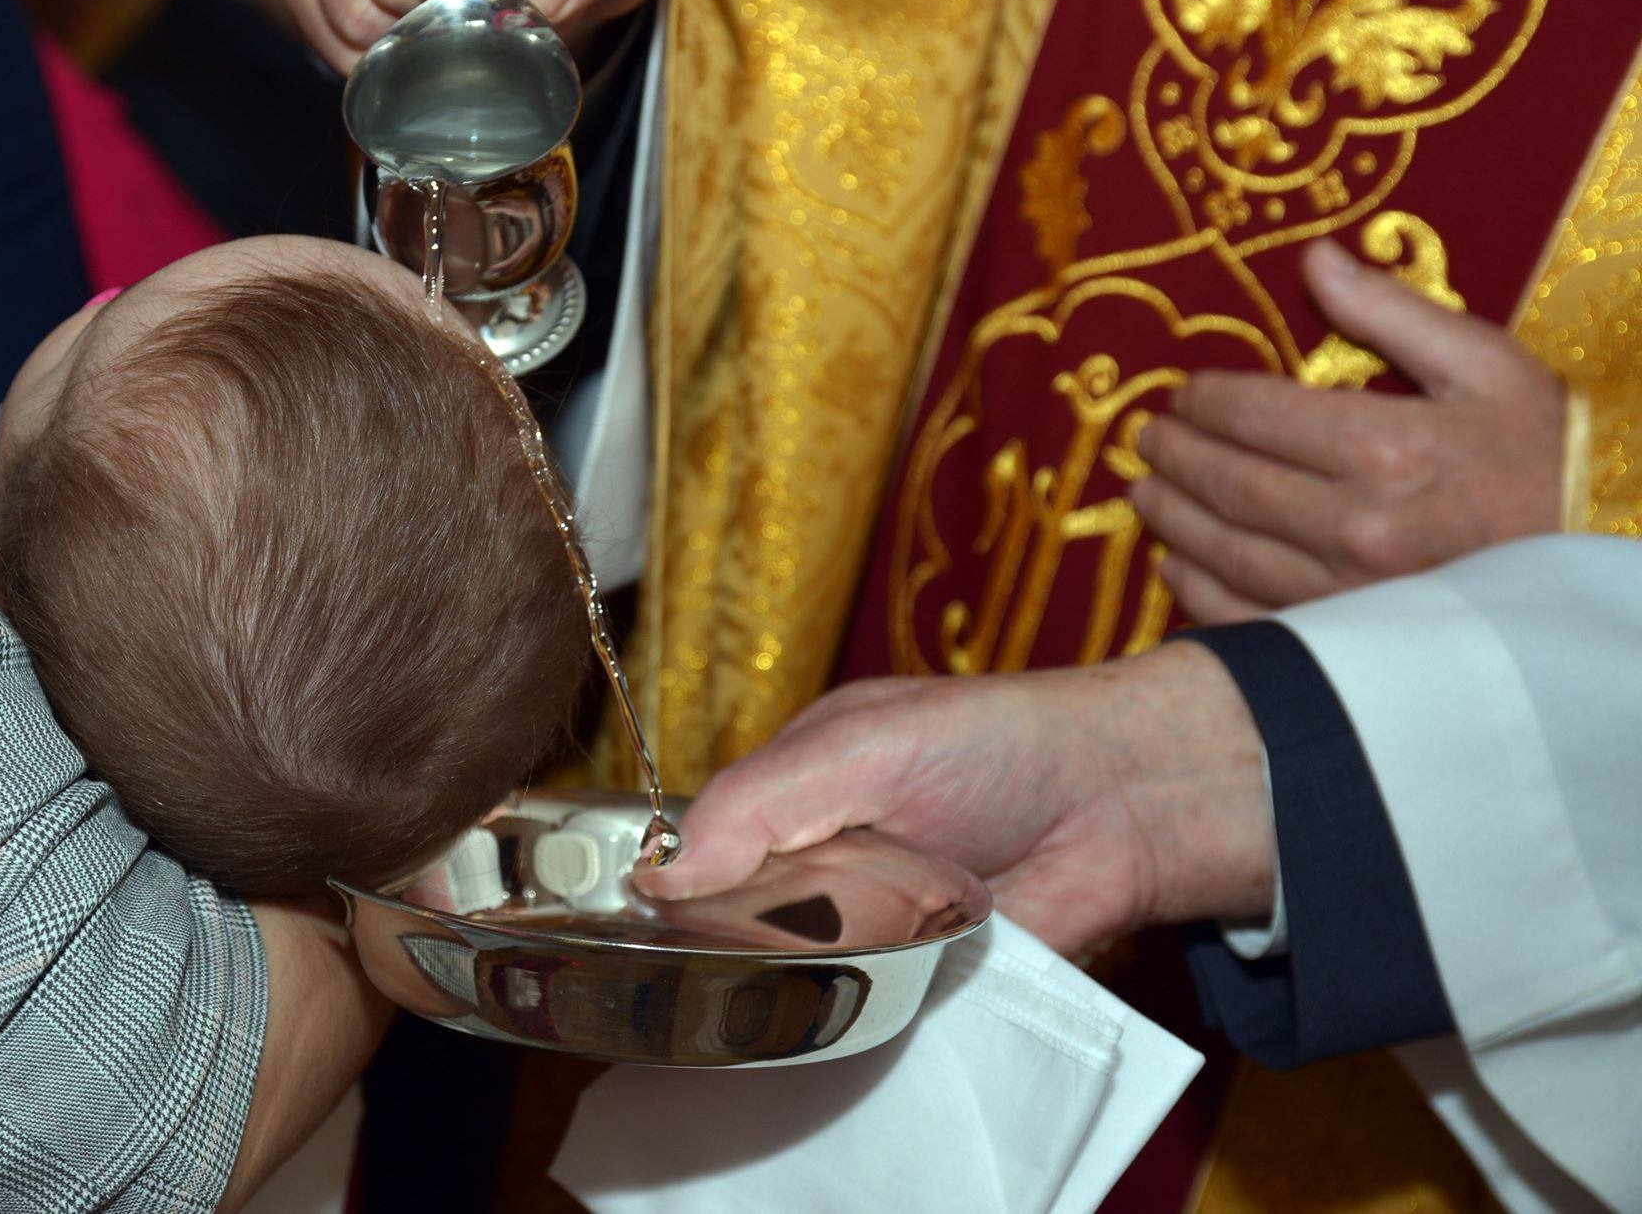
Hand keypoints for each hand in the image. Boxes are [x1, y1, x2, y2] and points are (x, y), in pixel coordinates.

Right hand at [634, 644, 1275, 959]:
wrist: (1126, 801)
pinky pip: (856, 1015)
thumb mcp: (863, 744)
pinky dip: (846, 1019)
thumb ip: (762, 801)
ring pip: (787, 976)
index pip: (695, 847)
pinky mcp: (914, 980)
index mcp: (788, 786)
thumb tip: (662, 875)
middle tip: (721, 955)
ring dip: (785, 986)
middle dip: (720, 945)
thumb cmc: (997, 741)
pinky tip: (830, 1017)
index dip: (664, 887)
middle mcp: (815, 858)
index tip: (634, 925)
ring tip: (782, 981)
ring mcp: (862, 923)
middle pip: (729, 922)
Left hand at [1131, 240, 1565, 624]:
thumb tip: (1315, 258)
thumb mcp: (1485, 363)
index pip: (1257, 416)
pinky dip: (1200, 595)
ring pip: (1229, 553)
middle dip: (1176, 458)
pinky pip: (1251, 620)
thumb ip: (1391, 311)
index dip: (1205, 402)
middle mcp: (1358, 525)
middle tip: (1146, 439)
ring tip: (1143, 492)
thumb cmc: (1546, 452)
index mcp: (1388, 448)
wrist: (1604, 548)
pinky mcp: (1351, 642)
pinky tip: (1175, 567)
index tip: (1181, 393)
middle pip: (1232, 485)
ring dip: (1173, 521)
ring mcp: (1350, 593)